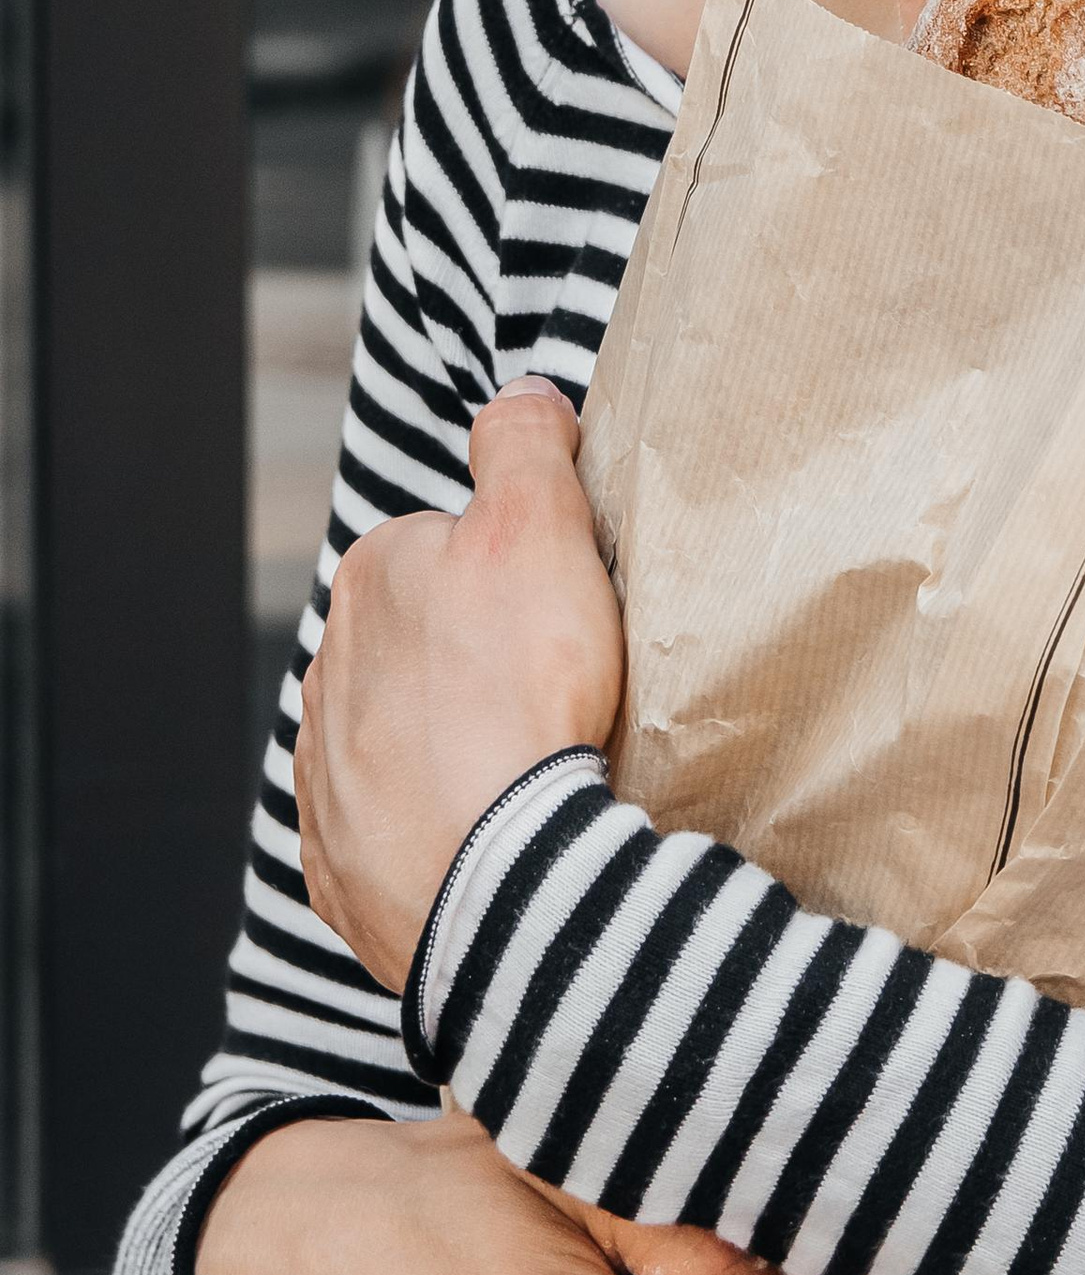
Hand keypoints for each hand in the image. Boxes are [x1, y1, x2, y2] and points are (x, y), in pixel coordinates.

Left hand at [300, 382, 623, 991]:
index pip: (456, 544)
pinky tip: (491, 825)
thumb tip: (519, 396)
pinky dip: (438, 819)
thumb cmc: (522, 696)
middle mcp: (329, 669)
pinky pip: (393, 821)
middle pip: (428, 637)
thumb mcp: (540, 528)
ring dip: (456, 736)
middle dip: (481, 652)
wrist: (498, 879)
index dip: (525, 571)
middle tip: (559, 687)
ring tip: (531, 765)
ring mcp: (328, 772)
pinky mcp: (340, 860)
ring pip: (404, 727)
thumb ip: (524, 445)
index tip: (566, 609)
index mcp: (373, 578)